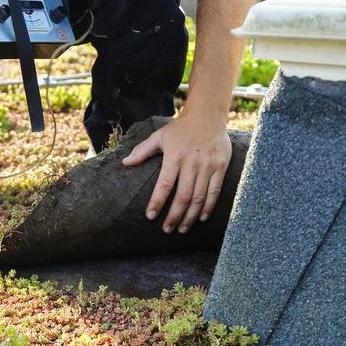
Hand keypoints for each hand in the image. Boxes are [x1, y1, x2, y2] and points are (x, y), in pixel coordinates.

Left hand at [122, 114, 231, 233]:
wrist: (208, 115)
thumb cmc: (181, 128)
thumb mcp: (159, 136)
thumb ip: (142, 151)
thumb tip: (125, 163)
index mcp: (174, 156)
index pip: (164, 185)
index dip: (157, 202)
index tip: (151, 216)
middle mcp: (192, 163)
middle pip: (183, 196)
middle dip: (174, 216)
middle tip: (167, 229)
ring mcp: (208, 165)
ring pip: (199, 197)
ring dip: (190, 216)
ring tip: (182, 229)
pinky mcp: (220, 167)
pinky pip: (215, 191)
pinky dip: (208, 206)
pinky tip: (200, 217)